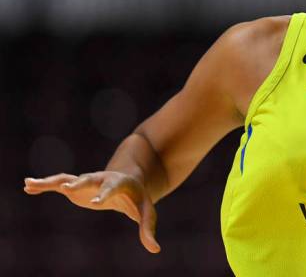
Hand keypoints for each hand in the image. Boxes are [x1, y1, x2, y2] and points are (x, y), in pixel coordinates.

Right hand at [23, 172, 160, 252]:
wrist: (127, 181)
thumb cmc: (138, 199)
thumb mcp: (146, 212)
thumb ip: (148, 228)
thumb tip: (155, 250)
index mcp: (120, 183)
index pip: (113, 188)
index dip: (105, 194)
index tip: (96, 203)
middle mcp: (101, 179)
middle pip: (89, 179)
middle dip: (78, 183)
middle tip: (66, 188)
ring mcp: (87, 181)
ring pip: (68, 179)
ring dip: (51, 182)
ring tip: (31, 183)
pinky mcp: (76, 187)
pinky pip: (58, 184)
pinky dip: (44, 185)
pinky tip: (28, 187)